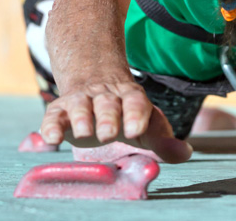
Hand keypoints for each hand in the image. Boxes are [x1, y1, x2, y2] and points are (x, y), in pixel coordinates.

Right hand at [40, 80, 191, 163]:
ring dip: (81, 118)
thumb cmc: (126, 113)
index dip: (137, 114)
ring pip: (80, 105)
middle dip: (108, 117)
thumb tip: (185, 153)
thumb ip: (163, 141)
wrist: (93, 82)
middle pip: (107, 103)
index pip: (136, 101)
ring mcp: (81, 101)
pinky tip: (51, 139)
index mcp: (131, 98)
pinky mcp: (60, 111)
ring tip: (84, 133)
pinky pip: (53, 116)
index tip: (137, 130)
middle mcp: (105, 97)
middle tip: (108, 134)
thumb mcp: (147, 126)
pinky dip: (51, 126)